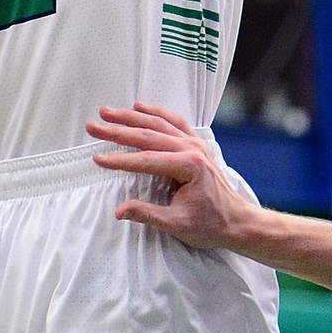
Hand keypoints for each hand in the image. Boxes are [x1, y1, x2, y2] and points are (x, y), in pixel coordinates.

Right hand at [87, 101, 252, 250]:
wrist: (238, 221)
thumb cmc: (210, 225)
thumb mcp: (177, 226)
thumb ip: (148, 215)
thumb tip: (119, 211)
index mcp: (189, 166)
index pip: (146, 160)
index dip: (120, 159)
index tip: (97, 158)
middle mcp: (192, 148)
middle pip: (148, 134)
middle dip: (118, 130)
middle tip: (93, 126)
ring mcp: (195, 143)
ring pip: (159, 123)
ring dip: (131, 116)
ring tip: (108, 112)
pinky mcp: (197, 143)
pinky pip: (173, 122)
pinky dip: (155, 112)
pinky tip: (139, 106)